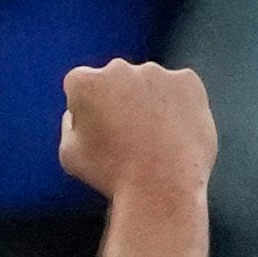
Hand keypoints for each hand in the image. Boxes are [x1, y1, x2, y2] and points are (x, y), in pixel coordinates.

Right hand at [51, 56, 212, 208]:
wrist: (162, 188)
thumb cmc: (112, 177)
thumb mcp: (70, 155)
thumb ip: (70, 124)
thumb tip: (79, 111)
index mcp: (83, 82)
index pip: (81, 86)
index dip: (88, 110)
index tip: (99, 133)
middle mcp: (118, 68)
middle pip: (116, 80)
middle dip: (119, 101)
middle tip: (129, 138)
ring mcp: (156, 72)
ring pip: (149, 84)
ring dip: (149, 103)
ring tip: (155, 142)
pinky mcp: (187, 80)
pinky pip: (180, 89)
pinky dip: (179, 105)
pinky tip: (175, 133)